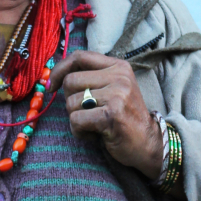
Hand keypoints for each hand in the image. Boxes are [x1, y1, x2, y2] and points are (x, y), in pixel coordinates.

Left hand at [49, 50, 162, 178]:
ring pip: (71, 102)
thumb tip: (55, 77)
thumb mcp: (114, 89)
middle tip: (86, 113)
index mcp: (118, 66)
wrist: (148, 143)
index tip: (51, 85)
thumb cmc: (124, 117)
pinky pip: (76, 120)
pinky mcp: (111, 115)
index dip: (60, 69)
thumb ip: (91, 78)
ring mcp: (117, 95)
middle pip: (71, 81)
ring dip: (76, 119)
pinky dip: (79, 131)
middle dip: (70, 101)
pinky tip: (94, 135)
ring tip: (94, 125)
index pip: (80, 57)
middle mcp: (119, 77)